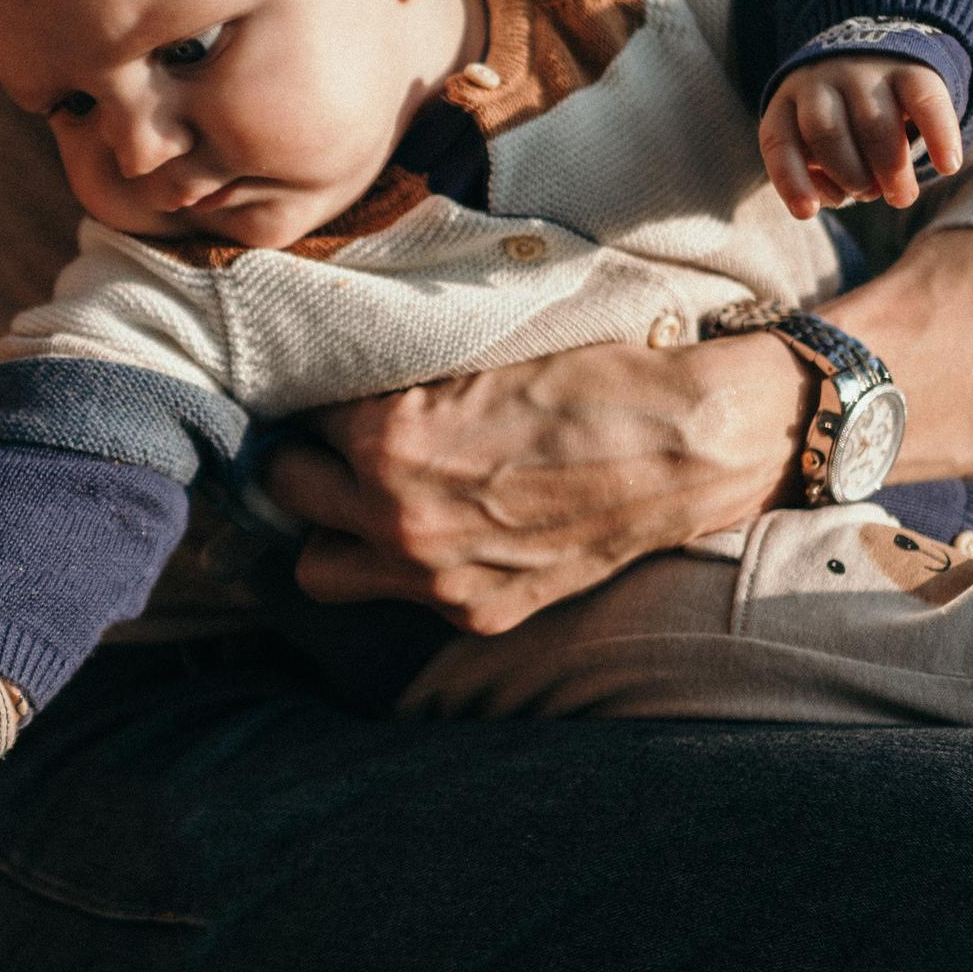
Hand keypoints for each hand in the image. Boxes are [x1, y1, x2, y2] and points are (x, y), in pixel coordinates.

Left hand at [263, 333, 812, 633]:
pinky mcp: (475, 613)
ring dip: (329, 529)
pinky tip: (436, 528)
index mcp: (389, 439)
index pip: (301, 415)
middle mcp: (397, 517)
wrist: (687, 444)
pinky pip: (395, 597)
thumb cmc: (589, 380)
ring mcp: (435, 576)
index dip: (316, 400)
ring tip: (360, 499)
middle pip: (286, 490)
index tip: (327, 394)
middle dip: (303, 461)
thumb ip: (395, 383)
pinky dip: (401, 567)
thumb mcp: (471, 358)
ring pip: (317, 567)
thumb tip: (337, 382)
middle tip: (329, 443)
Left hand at [760, 53, 963, 218]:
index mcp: (787, 103)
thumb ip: (818, 175)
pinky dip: (939, 137)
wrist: (876, 53)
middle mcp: (821, 82)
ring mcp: (865, 71)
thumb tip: (836, 196)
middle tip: (872, 196)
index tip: (807, 212)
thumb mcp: (815, 144)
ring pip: (874, 124)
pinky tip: (948, 167)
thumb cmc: (840, 122)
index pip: (780, 142)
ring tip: (901, 196)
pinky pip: (925, 102)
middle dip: (851, 176)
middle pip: (828, 134)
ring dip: (889, 169)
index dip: (791, 180)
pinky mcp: (911, 69)